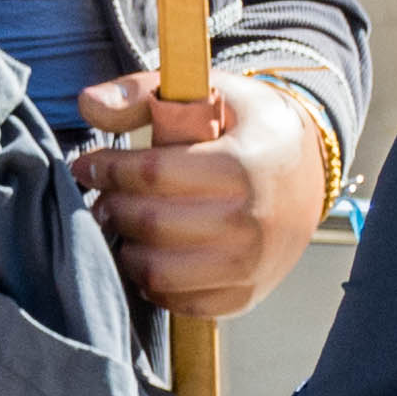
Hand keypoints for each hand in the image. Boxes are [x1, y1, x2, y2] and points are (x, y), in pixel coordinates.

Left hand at [69, 71, 325, 317]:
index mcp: (244, 165)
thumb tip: (87, 104)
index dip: (110, 169)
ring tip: (122, 226)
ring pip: (159, 271)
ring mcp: (250, 265)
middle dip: (113, 208)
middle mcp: (251, 221)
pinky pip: (181, 303)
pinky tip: (150, 254)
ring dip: (126, 249)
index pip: (155, 174)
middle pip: (151, 223)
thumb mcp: (210, 92)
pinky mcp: (245, 295)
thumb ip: (145, 93)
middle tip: (102, 197)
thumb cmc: (250, 128)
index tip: (88, 164)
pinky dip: (154, 283)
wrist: (309, 174)